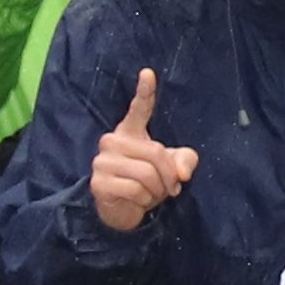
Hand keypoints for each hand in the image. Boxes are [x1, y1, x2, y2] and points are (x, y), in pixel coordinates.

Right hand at [89, 68, 201, 234]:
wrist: (123, 211)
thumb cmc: (147, 183)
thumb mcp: (171, 169)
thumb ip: (184, 161)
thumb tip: (182, 172)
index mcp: (130, 132)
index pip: (139, 109)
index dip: (145, 91)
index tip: (149, 72)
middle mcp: (112, 142)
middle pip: (156, 153)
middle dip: (169, 176)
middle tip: (169, 188)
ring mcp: (102, 162)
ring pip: (147, 174)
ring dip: (157, 191)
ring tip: (152, 194)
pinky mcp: (99, 183)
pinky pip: (136, 190)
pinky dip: (144, 200)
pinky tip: (138, 202)